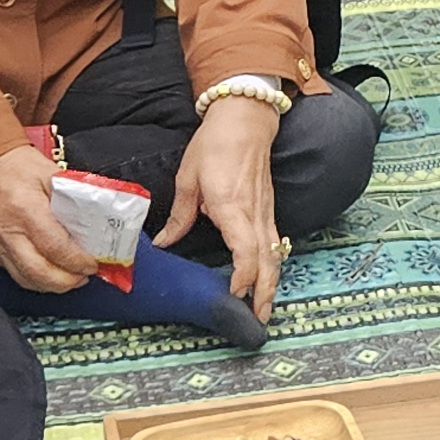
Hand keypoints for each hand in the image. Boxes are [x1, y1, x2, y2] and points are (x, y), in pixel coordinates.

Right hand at [0, 146, 91, 294]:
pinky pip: (15, 273)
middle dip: (66, 281)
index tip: (92, 264)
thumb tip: (98, 222)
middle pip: (38, 271)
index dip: (76, 261)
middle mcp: (8, 231)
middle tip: (84, 277)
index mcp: (25, 209)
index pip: (54, 247)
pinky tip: (52, 274)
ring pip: (25, 279)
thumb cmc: (18, 166)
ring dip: (52, 285)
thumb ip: (74, 198)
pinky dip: (36, 279)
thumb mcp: (51, 173)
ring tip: (72, 279)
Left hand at [170, 101, 286, 318]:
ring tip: (265, 307)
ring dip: (272, 283)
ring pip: (275, 254)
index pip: (246, 251)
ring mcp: (265, 212)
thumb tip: (165, 242)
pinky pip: (274, 243)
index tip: (233, 294)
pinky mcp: (268, 209)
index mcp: (232, 207)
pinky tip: (267, 279)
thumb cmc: (215, 145)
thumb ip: (180, 215)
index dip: (242, 277)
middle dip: (265, 292)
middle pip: (267, 261)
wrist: (245, 120)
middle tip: (259, 319)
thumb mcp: (188, 178)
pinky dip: (273, 265)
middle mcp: (253, 214)